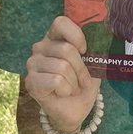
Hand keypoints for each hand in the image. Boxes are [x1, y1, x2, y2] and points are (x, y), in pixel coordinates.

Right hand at [25, 16, 100, 133]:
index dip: (76, 36)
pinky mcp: (31, 81)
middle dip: (81, 69)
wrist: (74, 110)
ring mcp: (33, 64)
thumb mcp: (93, 64)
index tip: (85, 51)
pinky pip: (56, 80)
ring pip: (62, 67)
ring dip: (74, 82)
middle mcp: (40, 48)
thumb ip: (94, 49)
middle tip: (82, 81)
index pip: (60, 23)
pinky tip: (62, 93)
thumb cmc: (82, 85)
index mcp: (54, 38)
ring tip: (72, 88)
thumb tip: (102, 38)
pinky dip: (66, 90)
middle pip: (67, 49)